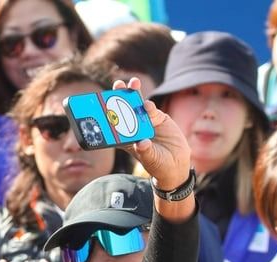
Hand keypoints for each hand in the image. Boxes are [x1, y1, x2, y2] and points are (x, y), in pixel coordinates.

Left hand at [111, 78, 191, 192]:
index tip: (100, 107)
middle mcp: (133, 127)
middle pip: (124, 110)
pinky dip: (149, 107)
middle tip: (117, 85)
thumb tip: (141, 143)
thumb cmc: (158, 164)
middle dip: (120, 97)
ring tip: (132, 83)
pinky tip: (147, 105)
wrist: (176, 164)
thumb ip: (145, 151)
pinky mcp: (159, 119)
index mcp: (125, 138)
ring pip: (138, 105)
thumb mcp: (150, 159)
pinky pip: (152, 111)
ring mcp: (146, 121)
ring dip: (135, 93)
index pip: (113, 125)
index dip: (107, 115)